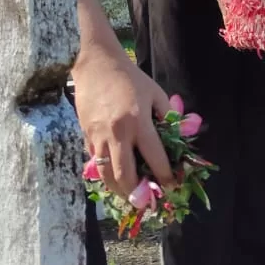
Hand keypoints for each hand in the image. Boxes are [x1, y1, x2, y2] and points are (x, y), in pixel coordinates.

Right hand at [71, 48, 170, 198]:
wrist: (94, 63)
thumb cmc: (128, 76)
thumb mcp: (154, 91)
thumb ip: (167, 115)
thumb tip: (178, 135)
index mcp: (138, 121)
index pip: (154, 157)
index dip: (165, 175)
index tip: (172, 185)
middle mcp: (118, 134)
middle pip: (126, 175)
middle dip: (138, 193)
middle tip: (147, 201)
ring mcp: (99, 137)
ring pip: (107, 175)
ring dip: (119, 190)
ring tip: (130, 195)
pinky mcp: (86, 136)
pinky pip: (96, 163)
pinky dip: (106, 174)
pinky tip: (114, 178)